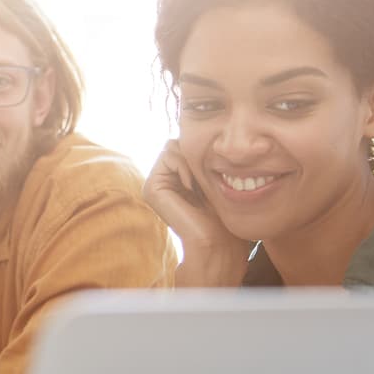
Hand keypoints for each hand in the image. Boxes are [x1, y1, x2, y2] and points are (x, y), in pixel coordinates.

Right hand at [143, 140, 247, 284]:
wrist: (217, 239)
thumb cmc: (222, 212)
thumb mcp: (214, 178)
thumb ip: (202, 157)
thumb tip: (196, 134)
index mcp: (175, 179)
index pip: (184, 144)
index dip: (201, 152)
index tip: (213, 175)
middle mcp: (162, 180)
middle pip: (177, 143)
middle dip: (195, 154)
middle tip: (204, 180)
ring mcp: (154, 184)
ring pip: (172, 146)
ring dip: (191, 160)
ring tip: (199, 185)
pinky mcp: (151, 188)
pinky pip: (168, 155)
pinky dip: (185, 165)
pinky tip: (192, 187)